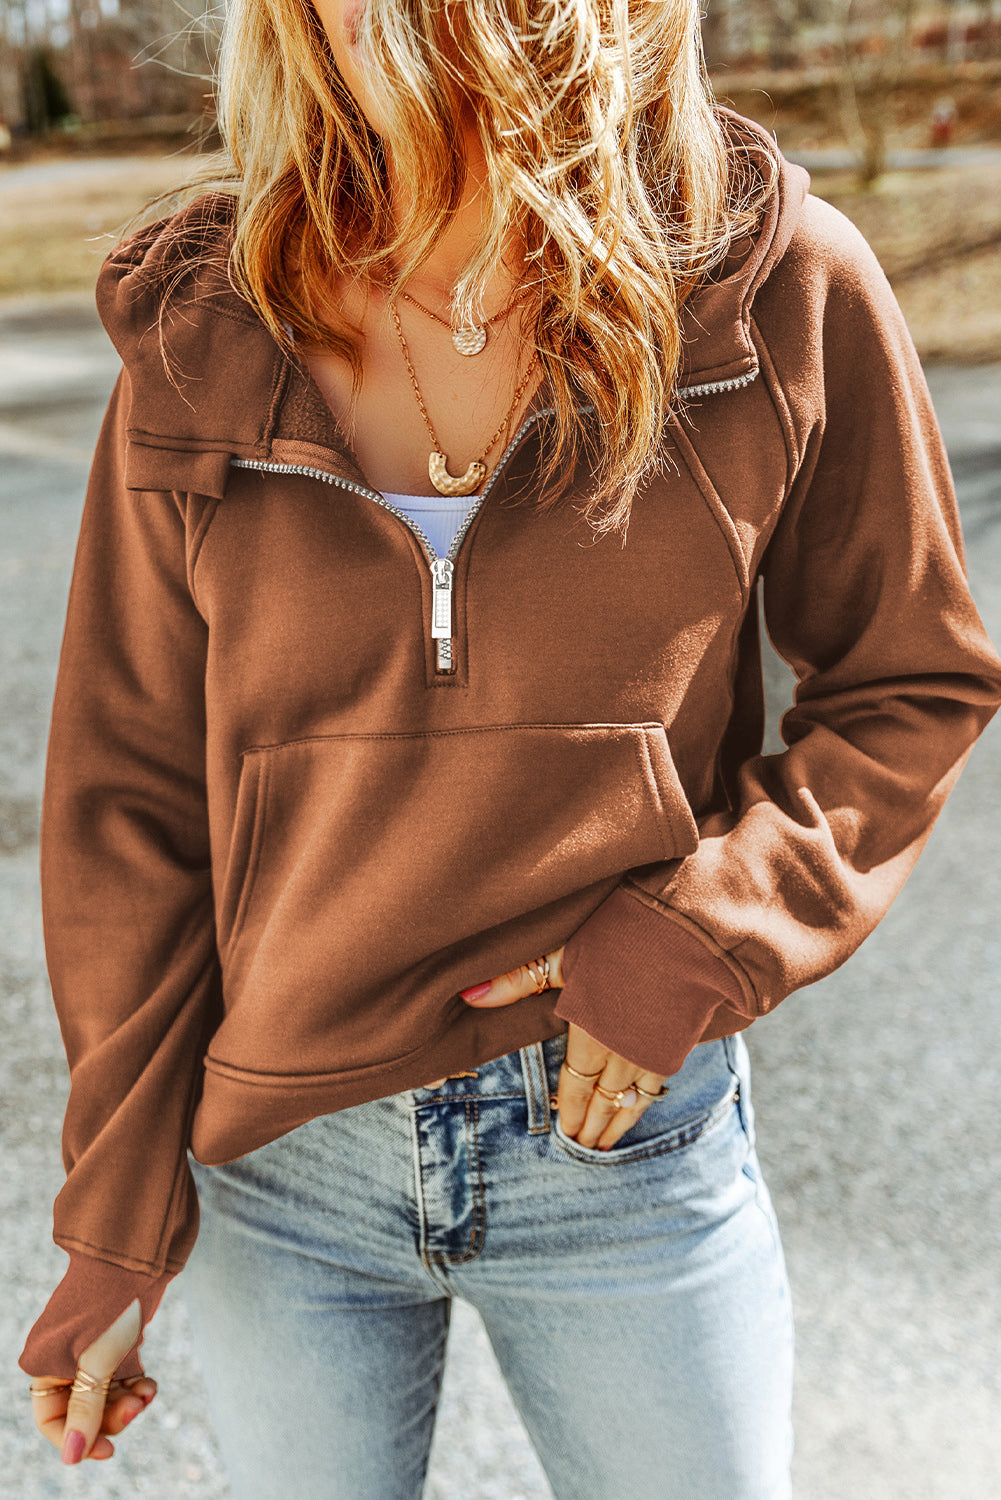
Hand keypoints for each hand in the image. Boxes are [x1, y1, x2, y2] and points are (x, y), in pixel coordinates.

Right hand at [30, 1299, 156, 1464]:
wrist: (139, 1255)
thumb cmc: (111, 1302)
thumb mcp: (98, 1360)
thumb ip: (85, 1409)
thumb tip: (74, 1457)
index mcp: (44, 1364)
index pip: (52, 1419)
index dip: (78, 1438)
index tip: (107, 1450)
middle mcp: (62, 1360)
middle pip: (82, 1411)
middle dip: (110, 1417)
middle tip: (136, 1408)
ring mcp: (89, 1351)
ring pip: (105, 1397)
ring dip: (127, 1402)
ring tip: (147, 1393)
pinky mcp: (115, 1342)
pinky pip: (121, 1378)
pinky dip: (136, 1386)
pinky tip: (149, 1385)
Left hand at [460, 950, 666, 1149]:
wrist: (687, 926)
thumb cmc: (622, 932)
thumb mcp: (565, 950)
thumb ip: (520, 978)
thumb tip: (469, 996)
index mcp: (590, 1029)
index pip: (575, 1082)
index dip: (569, 1108)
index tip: (565, 1131)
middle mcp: (622, 1047)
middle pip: (603, 1097)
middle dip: (591, 1123)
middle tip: (582, 1146)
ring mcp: (655, 1047)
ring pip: (633, 1098)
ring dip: (618, 1121)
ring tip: (607, 1143)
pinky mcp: (681, 1040)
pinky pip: (659, 1083)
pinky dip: (647, 1102)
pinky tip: (644, 1106)